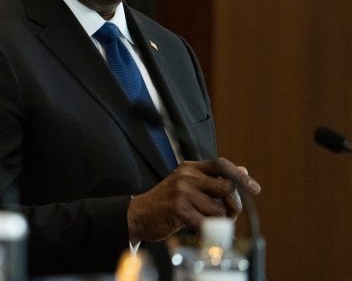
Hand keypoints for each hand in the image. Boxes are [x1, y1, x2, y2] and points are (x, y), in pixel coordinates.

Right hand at [127, 157, 260, 241]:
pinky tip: (198, 230)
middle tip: (229, 215)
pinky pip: (207, 223)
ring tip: (208, 223)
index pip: (221, 164)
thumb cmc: (166, 201)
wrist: (138, 214)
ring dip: (219, 222)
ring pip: (220, 210)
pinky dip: (208, 231)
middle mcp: (187, 176)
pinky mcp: (179, 209)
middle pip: (227, 188)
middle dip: (234, 206)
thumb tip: (242, 171)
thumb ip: (213, 178)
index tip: (255, 189)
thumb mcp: (187, 183)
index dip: (241, 176)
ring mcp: (182, 192)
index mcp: (190, 167)